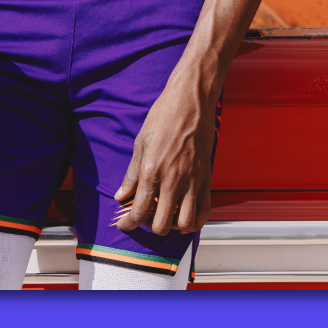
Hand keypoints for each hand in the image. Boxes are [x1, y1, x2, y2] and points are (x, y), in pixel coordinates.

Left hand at [113, 78, 215, 236]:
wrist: (191, 101)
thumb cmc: (164, 117)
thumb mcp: (139, 144)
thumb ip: (131, 174)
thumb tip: (121, 195)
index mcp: (152, 171)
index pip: (139, 212)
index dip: (128, 224)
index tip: (124, 225)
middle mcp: (174, 180)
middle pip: (161, 225)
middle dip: (149, 227)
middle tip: (145, 217)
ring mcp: (193, 181)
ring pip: (185, 223)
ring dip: (173, 226)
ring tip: (165, 216)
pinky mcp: (207, 178)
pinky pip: (204, 211)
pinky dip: (194, 220)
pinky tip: (184, 215)